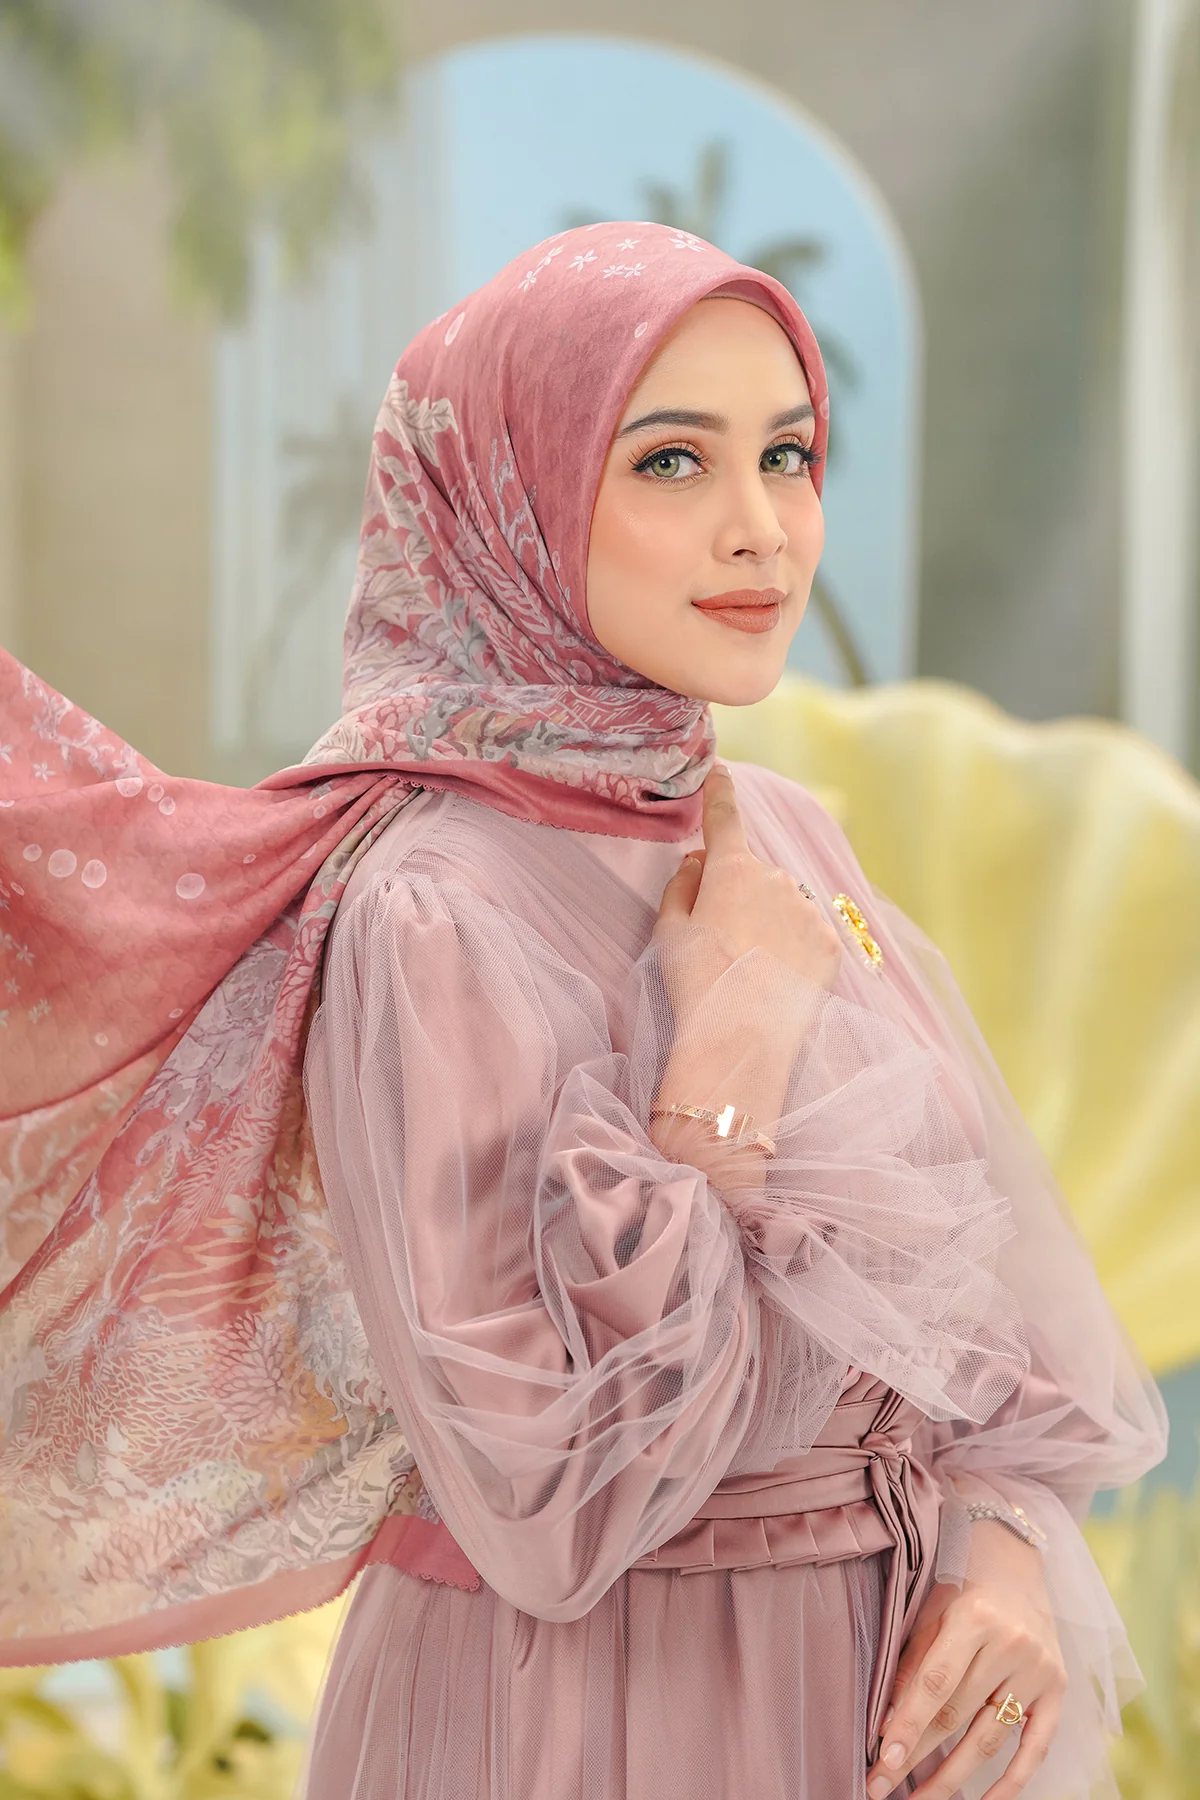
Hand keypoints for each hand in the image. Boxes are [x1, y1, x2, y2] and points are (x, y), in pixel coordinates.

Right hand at [654, 763, 841, 1007]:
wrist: (742, 1037)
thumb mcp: (669, 930)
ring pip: (785, 904)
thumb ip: (681, 886)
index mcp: (731, 870)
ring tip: (750, 968)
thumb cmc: (696, 982)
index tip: (721, 772)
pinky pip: (808, 932)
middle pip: (754, 874)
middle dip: (740, 894)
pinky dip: (793, 947)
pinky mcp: (830, 943)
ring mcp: (809, 910)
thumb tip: (697, 861)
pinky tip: (775, 977)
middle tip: (722, 941)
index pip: (725, 818)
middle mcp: (776, 879)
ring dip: (770, 922)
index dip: (720, 792)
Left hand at [867, 1523, 1066, 1799]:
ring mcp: (1040, 1670)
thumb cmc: (961, 1581)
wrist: (1015, 1555)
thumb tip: (889, 1726)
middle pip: (958, 1717)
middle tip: (881, 1787)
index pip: (936, 1686)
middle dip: (918, 1757)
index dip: (908, 1728)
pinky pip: (1035, 1747)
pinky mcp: (1059, 1689)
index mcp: (975, 1618)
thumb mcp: (930, 1610)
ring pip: (990, 1738)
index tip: (882, 1763)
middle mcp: (1012, 1645)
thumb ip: (913, 1665)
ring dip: (953, 1777)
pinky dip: (1011, 1781)